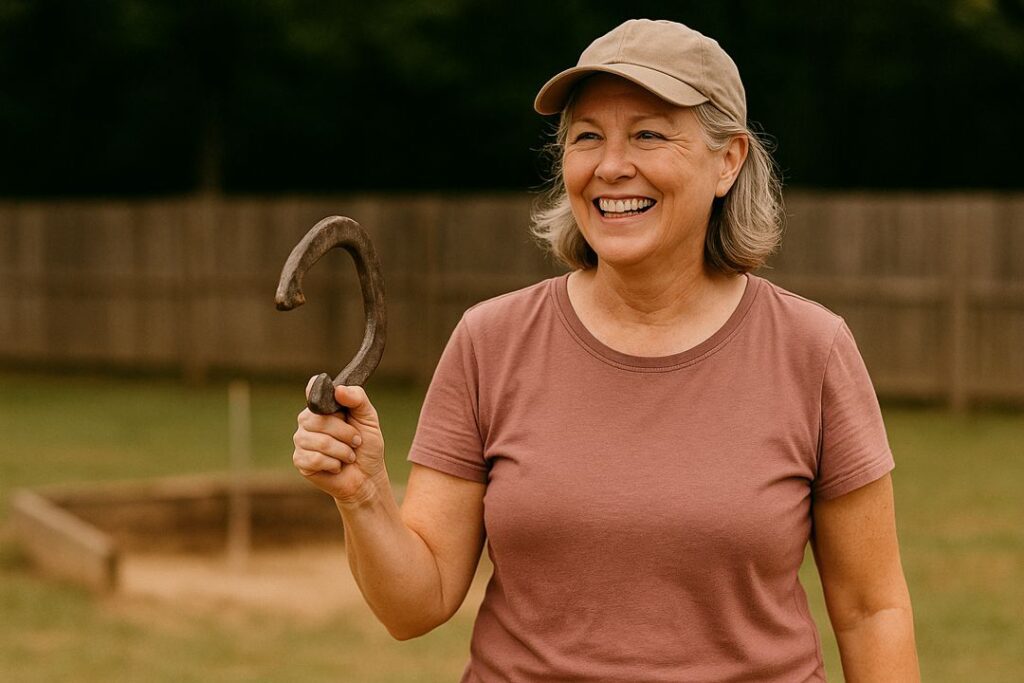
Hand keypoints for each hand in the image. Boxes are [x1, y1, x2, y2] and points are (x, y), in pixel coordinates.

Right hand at [292, 378, 386, 502]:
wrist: (367, 476)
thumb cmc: (367, 445)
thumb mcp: (368, 418)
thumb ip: (357, 399)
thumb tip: (338, 390)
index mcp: (322, 406)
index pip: (313, 389)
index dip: (318, 391)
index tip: (333, 400)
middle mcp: (307, 421)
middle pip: (318, 420)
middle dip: (345, 433)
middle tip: (356, 440)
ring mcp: (301, 440)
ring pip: (320, 441)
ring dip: (343, 451)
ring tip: (349, 455)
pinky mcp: (300, 460)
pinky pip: (315, 459)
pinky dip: (334, 464)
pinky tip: (337, 466)